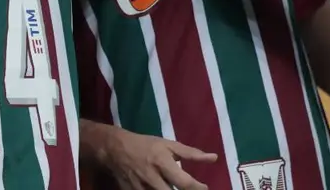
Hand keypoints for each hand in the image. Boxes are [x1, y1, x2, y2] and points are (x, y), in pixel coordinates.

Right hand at [87, 122, 216, 189]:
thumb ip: (191, 153)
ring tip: (177, 189)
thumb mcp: (168, 145)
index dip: (198, 188)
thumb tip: (214, 158)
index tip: (205, 187)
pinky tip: (162, 189)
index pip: (184, 182)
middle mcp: (152, 178)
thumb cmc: (145, 145)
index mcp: (162, 163)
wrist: (115, 149)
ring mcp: (141, 189)